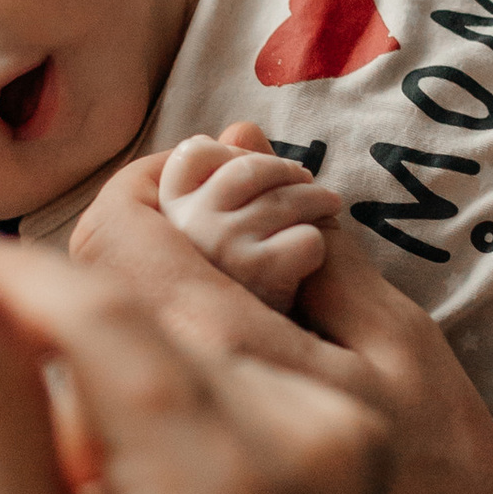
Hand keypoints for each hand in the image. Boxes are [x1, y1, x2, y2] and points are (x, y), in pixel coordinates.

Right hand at [0, 227, 388, 493]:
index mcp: (222, 488)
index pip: (106, 321)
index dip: (12, 281)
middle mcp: (311, 439)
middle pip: (148, 320)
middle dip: (63, 346)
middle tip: (36, 457)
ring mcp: (352, 428)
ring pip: (187, 333)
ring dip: (123, 378)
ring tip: (105, 493)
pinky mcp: (363, 422)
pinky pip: (237, 360)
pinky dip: (180, 395)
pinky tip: (164, 485)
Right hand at [158, 119, 342, 310]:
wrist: (247, 367)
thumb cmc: (228, 290)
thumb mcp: (215, 232)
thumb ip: (226, 175)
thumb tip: (244, 126)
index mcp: (164, 216)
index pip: (194, 153)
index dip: (230, 152)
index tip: (253, 169)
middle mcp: (186, 227)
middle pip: (248, 167)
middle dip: (286, 172)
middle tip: (308, 183)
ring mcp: (221, 248)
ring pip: (285, 199)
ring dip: (317, 200)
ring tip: (328, 206)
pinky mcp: (260, 273)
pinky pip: (306, 236)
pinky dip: (318, 242)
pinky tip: (314, 252)